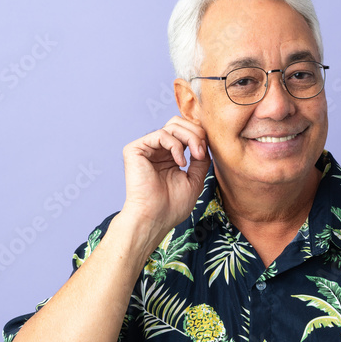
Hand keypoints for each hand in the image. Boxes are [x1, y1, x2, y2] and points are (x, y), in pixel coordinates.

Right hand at [118, 116, 210, 234]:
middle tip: (201, 153)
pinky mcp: (135, 149)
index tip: (205, 155)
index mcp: (169, 156)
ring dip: (190, 138)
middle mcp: (157, 150)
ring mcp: (146, 148)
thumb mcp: (195, 179)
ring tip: (196, 156)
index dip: (199, 137)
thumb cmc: (172, 206)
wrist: (155, 218)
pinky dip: (175, 145)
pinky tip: (180, 163)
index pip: (185, 131)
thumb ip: (200, 160)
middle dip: (196, 133)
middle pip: (178, 123)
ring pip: (172, 125)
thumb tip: (204, 143)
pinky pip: (160, 134)